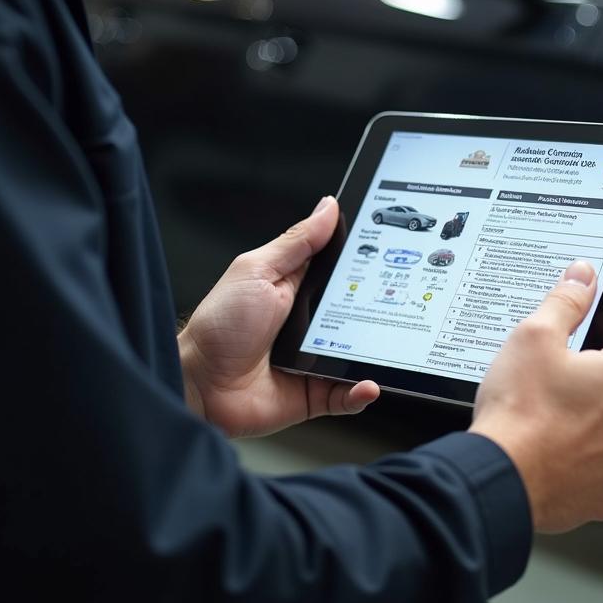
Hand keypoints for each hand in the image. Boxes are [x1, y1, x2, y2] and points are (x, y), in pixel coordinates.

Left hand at [178, 197, 379, 437]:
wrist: (199, 385)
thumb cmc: (220, 325)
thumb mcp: (259, 271)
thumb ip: (297, 243)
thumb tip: (328, 207)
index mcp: (297, 286)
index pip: (341, 269)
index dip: (366, 259)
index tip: (393, 249)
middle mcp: (310, 322)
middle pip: (358, 310)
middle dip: (381, 306)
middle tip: (403, 300)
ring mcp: (314, 358)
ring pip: (359, 354)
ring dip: (377, 352)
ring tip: (393, 346)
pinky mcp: (314, 392)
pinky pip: (347, 395)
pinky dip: (361, 393)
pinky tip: (369, 385)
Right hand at [470, 260, 602, 532]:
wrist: (502, 478)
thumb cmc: (518, 412)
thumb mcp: (534, 336)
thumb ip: (566, 300)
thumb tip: (583, 276)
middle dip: (601, 373)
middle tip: (561, 372)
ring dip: (594, 415)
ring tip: (551, 413)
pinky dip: (583, 453)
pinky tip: (552, 445)